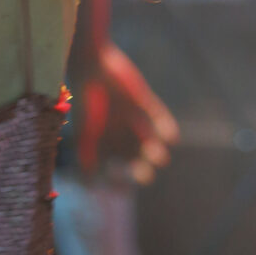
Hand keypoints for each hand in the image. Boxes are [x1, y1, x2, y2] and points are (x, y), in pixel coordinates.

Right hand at [73, 41, 177, 182]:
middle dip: (140, 170)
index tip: (122, 186)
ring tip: (158, 156)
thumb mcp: (84, 134)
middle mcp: (118, 133)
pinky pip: (160, 119)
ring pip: (149, 143)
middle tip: (143, 175)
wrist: (92, 65)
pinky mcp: (145, 102)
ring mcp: (133, 118)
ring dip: (155, 152)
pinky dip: (167, 128)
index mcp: (102, 142)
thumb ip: (86, 160)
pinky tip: (171, 136)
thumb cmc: (86, 102)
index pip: (114, 170)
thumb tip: (89, 189)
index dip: (119, 181)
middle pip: (134, 160)